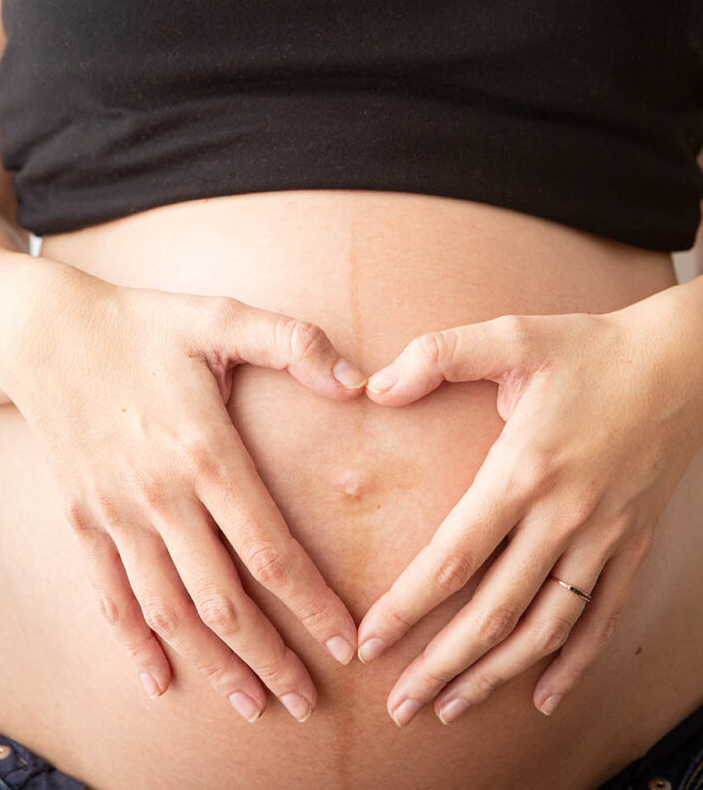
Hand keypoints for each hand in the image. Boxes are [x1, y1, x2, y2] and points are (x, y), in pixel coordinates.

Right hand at [0, 259, 366, 721]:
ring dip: (214, 665)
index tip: (346, 642)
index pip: (270, 550)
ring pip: (171, 612)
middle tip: (309, 702)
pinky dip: (135, 644)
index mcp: (206, 452)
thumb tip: (361, 381)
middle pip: (224, 600)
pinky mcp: (84, 521)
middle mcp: (161, 497)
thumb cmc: (144, 324)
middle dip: (272, 657)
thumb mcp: (222, 317)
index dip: (312, 604)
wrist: (47, 333)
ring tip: (253, 705)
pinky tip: (160, 679)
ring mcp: (117, 515)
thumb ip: (295, 343)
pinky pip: (110, 597)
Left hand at [356, 293, 702, 726]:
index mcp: (523, 469)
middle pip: (494, 610)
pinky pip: (600, 617)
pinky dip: (572, 664)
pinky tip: (541, 694)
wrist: (680, 363)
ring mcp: (603, 537)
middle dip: (441, 664)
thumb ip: (437, 355)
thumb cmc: (587, 347)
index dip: (406, 607)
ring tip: (451, 707)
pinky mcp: (631, 544)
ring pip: (545, 627)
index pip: (453, 558)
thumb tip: (375, 388)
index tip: (370, 641)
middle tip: (398, 706)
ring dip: (495, 674)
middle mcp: (563, 516)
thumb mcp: (510, 335)